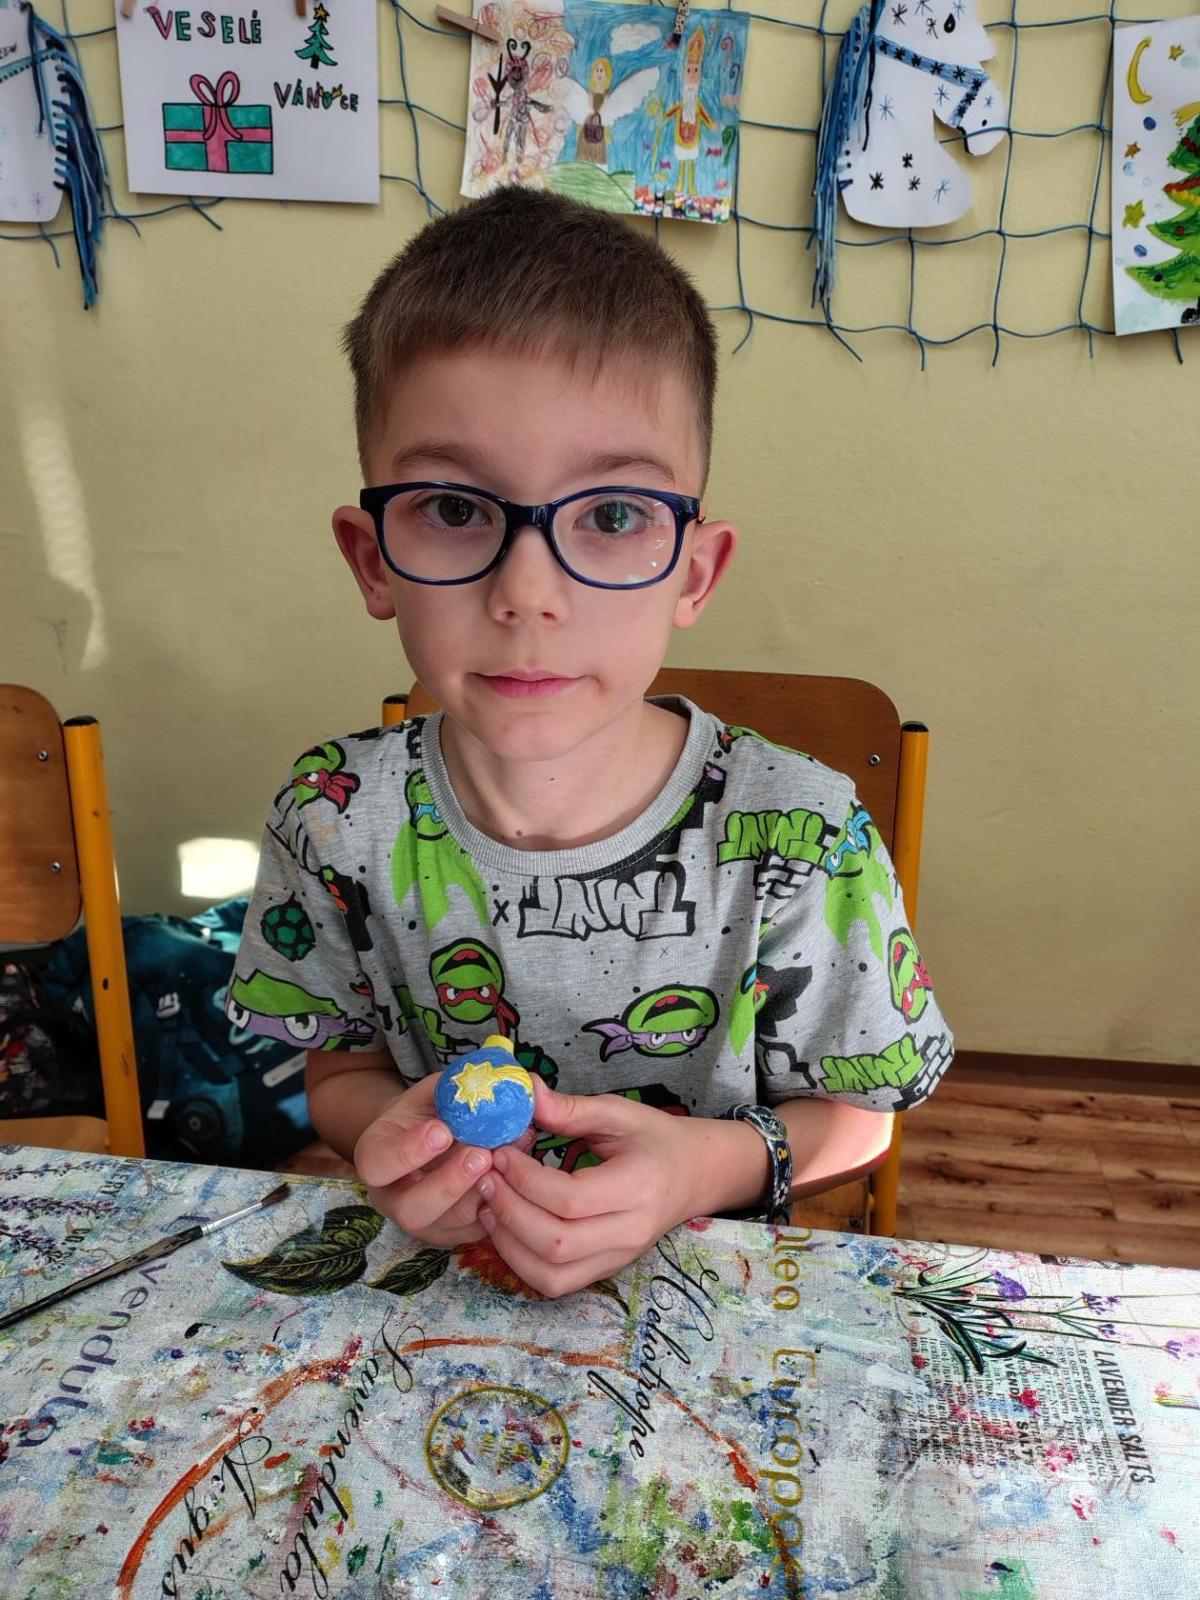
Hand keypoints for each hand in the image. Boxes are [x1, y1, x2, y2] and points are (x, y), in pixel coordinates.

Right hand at [354, 1074, 530, 1247]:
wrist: (431, 1138)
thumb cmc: (430, 1111)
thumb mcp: (434, 1091)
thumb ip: (457, 1087)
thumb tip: (503, 1082)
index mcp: (375, 1157)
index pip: (377, 1165)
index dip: (408, 1152)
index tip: (442, 1130)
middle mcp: (392, 1198)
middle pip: (411, 1210)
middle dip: (449, 1184)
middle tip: (481, 1154)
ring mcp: (422, 1222)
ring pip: (449, 1224)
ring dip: (481, 1194)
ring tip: (506, 1161)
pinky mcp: (452, 1233)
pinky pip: (475, 1231)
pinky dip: (498, 1205)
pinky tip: (515, 1178)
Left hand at [472, 1078, 728, 1296]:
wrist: (694, 1175)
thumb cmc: (655, 1138)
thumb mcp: (618, 1113)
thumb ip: (570, 1108)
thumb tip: (523, 1091)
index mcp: (637, 1187)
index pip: (571, 1199)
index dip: (526, 1179)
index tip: (501, 1153)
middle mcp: (629, 1232)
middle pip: (556, 1243)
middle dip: (510, 1211)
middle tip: (485, 1178)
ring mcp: (617, 1258)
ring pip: (551, 1274)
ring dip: (509, 1244)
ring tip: (488, 1205)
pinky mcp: (604, 1271)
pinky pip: (555, 1282)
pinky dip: (521, 1262)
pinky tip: (505, 1228)